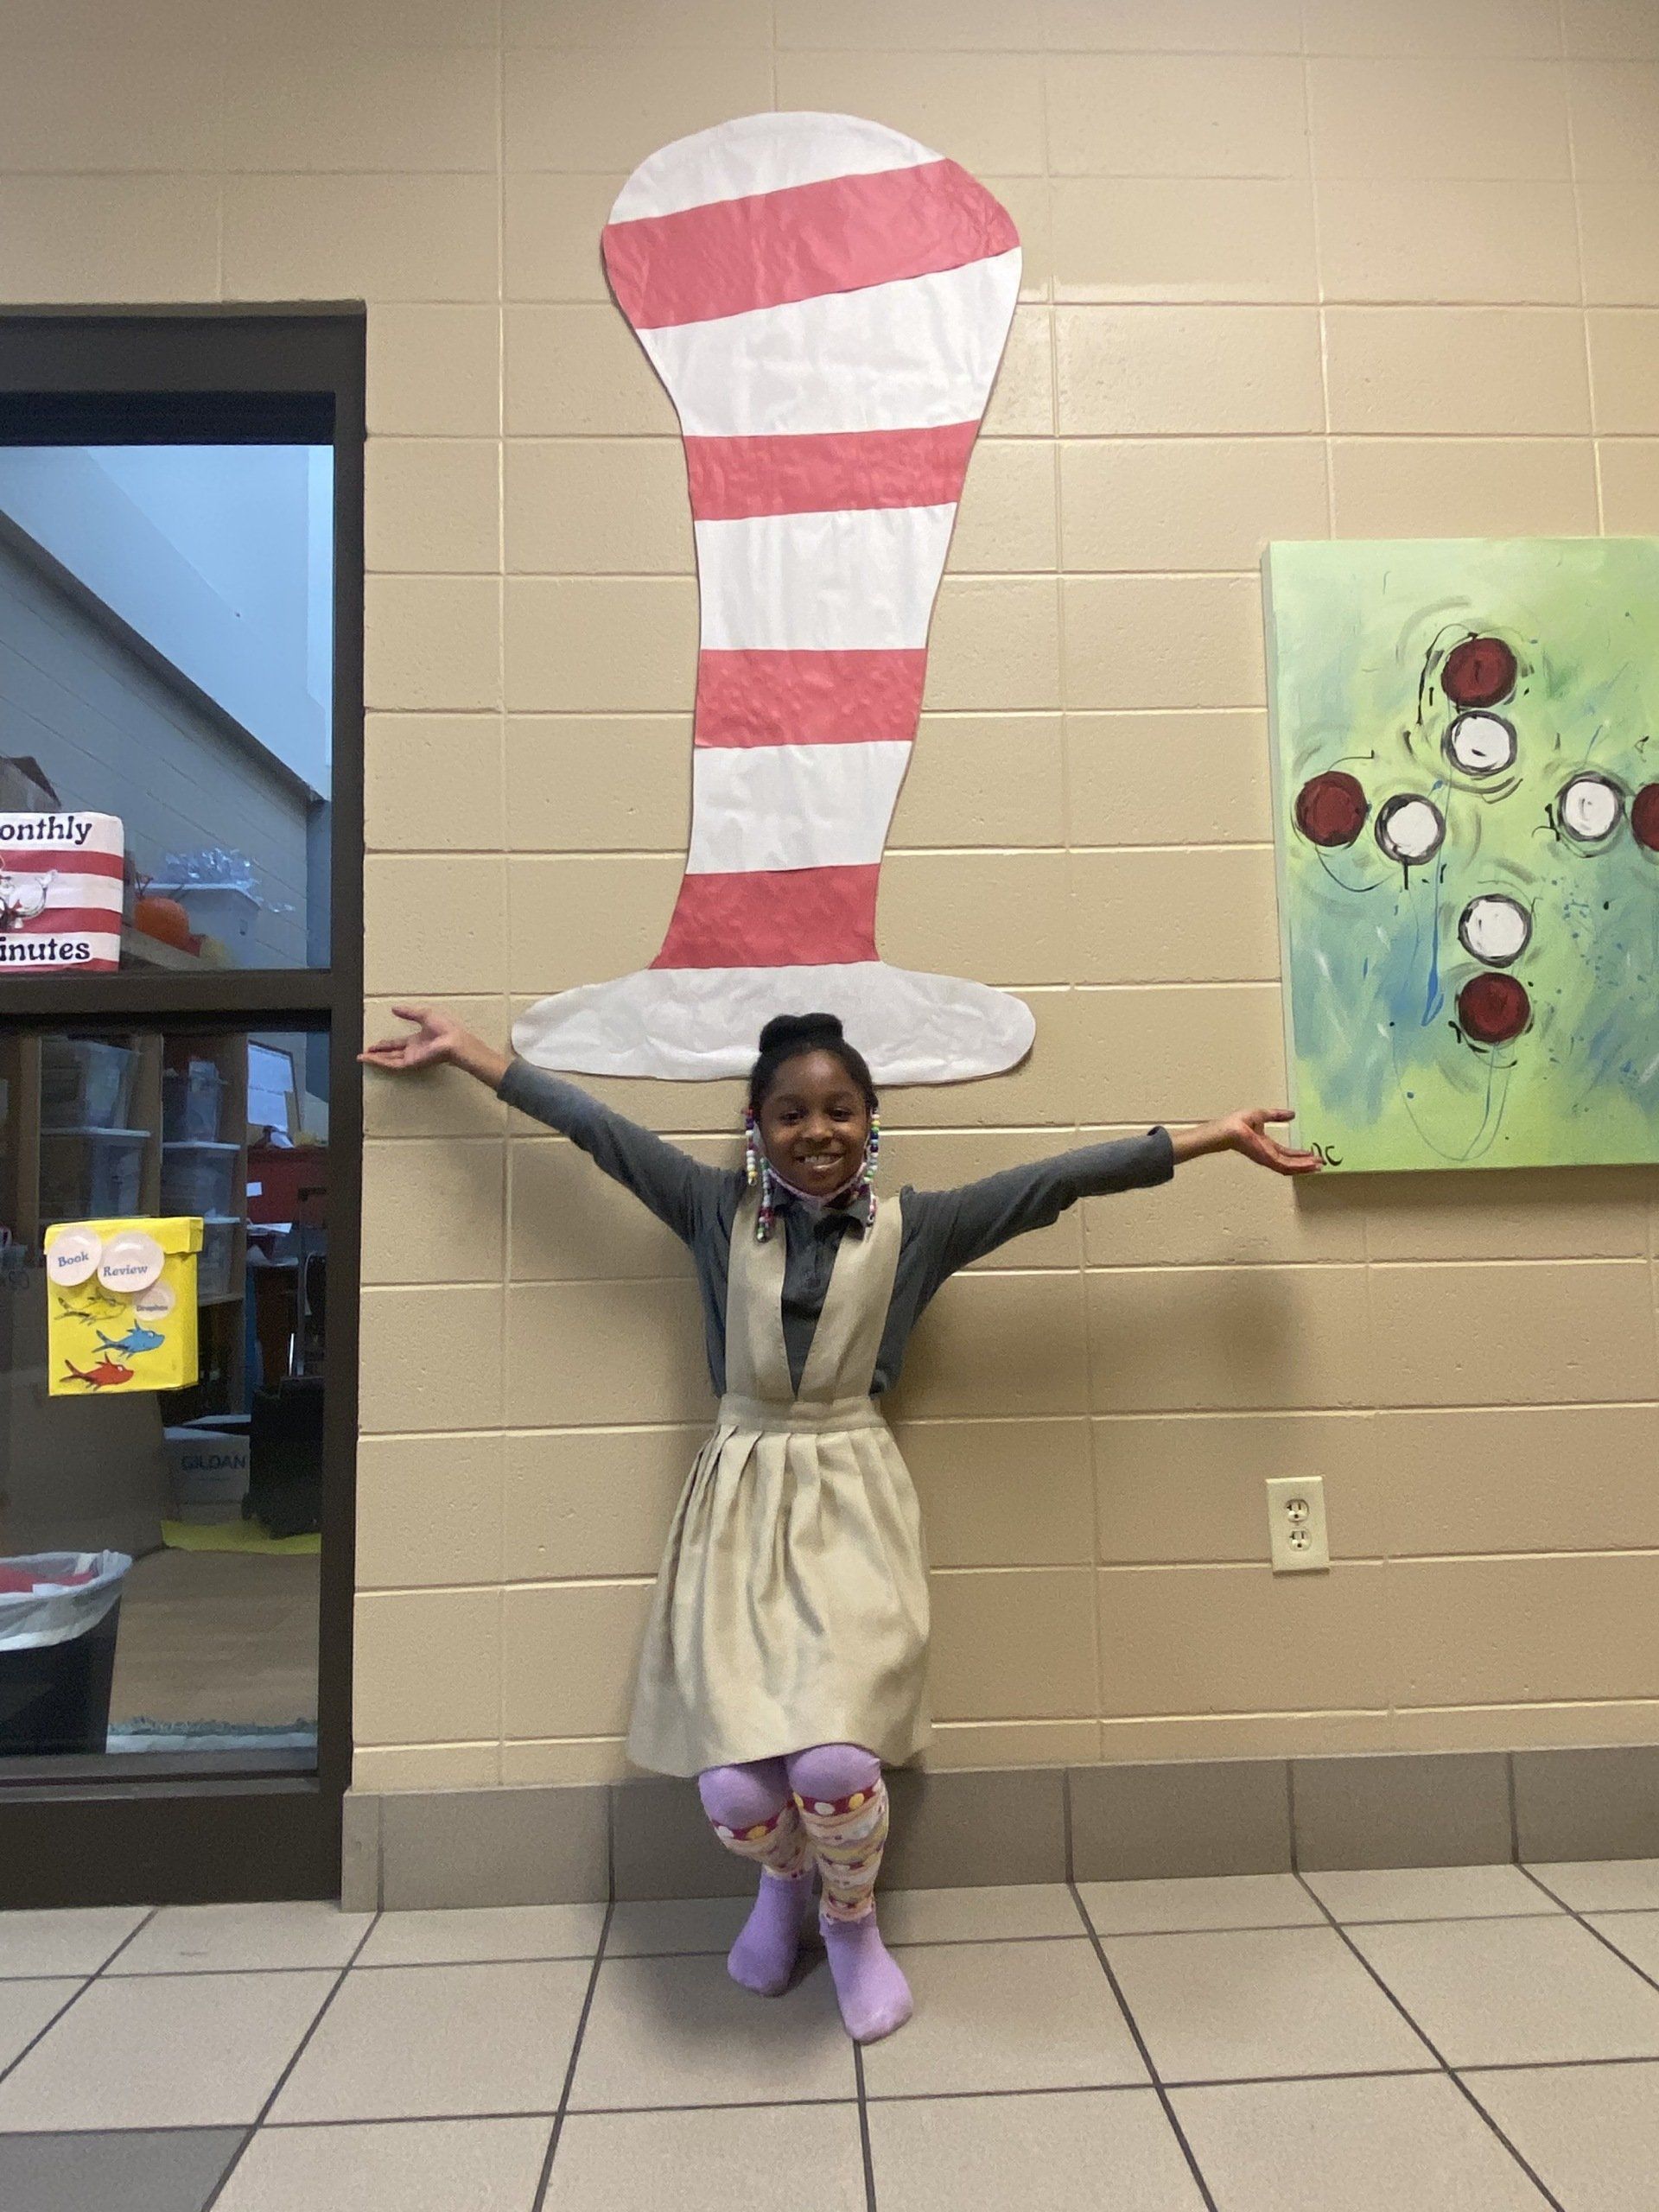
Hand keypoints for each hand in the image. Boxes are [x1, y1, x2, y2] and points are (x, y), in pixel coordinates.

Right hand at [359, 1004, 505, 1087]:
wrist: (454, 1040)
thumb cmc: (446, 1028)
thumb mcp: (424, 1014)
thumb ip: (408, 1012)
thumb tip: (395, 1008)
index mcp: (417, 1041)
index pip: (397, 1044)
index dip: (385, 1044)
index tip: (375, 1045)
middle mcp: (413, 1051)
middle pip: (391, 1054)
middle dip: (378, 1054)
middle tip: (365, 1053)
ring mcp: (412, 1058)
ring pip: (389, 1061)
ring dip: (375, 1059)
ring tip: (361, 1057)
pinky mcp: (411, 1063)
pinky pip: (392, 1064)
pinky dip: (380, 1062)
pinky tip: (370, 1059)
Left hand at [1216, 1106, 1322, 1175]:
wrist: (1230, 1129)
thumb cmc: (1239, 1122)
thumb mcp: (1263, 1115)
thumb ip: (1277, 1115)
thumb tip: (1292, 1113)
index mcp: (1267, 1146)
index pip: (1287, 1153)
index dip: (1299, 1155)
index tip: (1312, 1154)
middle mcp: (1269, 1155)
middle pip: (1292, 1162)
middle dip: (1306, 1164)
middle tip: (1321, 1164)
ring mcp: (1269, 1159)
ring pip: (1291, 1167)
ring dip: (1306, 1167)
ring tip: (1319, 1166)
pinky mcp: (1269, 1160)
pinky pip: (1287, 1166)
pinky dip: (1300, 1167)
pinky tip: (1310, 1165)